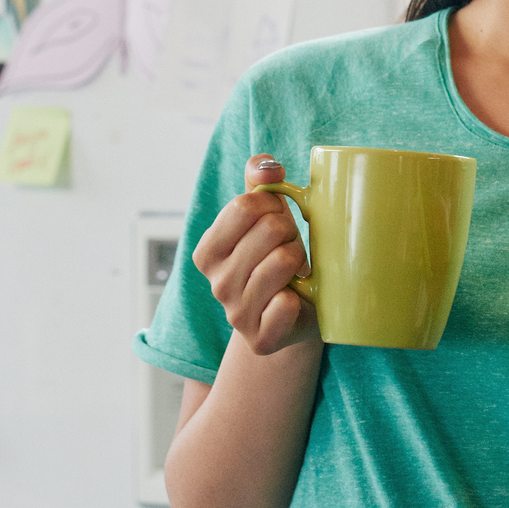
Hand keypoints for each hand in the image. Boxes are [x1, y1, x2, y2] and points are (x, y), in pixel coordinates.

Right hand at [191, 154, 318, 355]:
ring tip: (296, 271)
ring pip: (282, 262)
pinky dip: (301, 297)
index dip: (273, 205)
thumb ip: (259, 180)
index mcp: (207, 251)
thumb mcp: (266, 214)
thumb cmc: (279, 255)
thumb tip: (270, 168)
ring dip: (299, 260)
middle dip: (290, 232)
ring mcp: (236, 314)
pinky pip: (287, 304)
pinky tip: (297, 299)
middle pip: (268, 230)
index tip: (277, 221)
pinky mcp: (260, 339)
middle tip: (290, 248)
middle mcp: (215, 284)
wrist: (298, 313)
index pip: (245, 205)